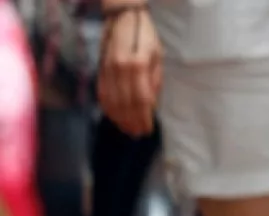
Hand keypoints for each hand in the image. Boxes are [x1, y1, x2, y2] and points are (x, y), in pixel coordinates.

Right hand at [96, 3, 161, 137]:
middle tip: (139, 134)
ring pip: (111, 101)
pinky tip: (115, 118)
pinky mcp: (100, 70)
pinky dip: (108, 108)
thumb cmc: (145, 36)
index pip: (141, 99)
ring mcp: (107, 69)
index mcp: (137, 65)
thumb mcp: (158, 56)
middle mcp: (119, 68)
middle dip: (133, 122)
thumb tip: (152, 105)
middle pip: (125, 104)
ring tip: (128, 130)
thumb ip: (155, 81)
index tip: (148, 129)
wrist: (122, 18)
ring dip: (119, 119)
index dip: (144, 117)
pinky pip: (101, 93)